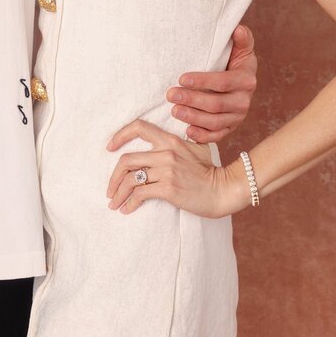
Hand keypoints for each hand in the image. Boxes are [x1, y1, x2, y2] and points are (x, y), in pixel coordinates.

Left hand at [106, 120, 249, 217]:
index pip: (139, 127)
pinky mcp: (168, 188)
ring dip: (118, 193)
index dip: (120, 135)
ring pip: (130, 179)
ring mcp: (167, 170)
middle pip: (127, 160)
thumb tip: (156, 150)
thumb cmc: (210, 173)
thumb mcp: (195, 150)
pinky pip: (140, 194)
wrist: (225, 190)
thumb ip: (176, 146)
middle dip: (113, 177)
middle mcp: (166, 152)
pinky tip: (127, 209)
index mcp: (171, 140)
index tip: (109, 147)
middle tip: (110, 190)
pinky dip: (129, 203)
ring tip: (114, 204)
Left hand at [166, 24, 257, 142]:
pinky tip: (187, 131)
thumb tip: (238, 29)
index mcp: (246, 80)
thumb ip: (242, 40)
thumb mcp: (241, 50)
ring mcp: (237, 117)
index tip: (182, 78)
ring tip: (174, 111)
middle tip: (171, 95)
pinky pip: (216, 136)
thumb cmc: (235, 62)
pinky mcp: (230, 128)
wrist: (241, 83)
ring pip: (214, 122)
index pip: (222, 82)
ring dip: (193, 117)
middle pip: (216, 104)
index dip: (202, 81)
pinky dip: (202, 136)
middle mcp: (244, 101)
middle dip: (191, 100)